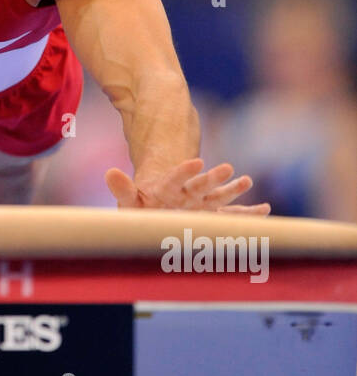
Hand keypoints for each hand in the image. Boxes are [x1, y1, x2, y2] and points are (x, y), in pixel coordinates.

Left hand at [104, 157, 270, 214]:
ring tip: (246, 180)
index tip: (197, 160)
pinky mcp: (212, 215)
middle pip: (201, 185)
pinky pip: (232, 215)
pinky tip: (265, 209)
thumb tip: (109, 173)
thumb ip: (122, 189)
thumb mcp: (129, 199)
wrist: (157, 206)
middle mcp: (188, 194)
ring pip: (219, 196)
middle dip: (213, 178)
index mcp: (167, 189)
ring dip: (233, 189)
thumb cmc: (142, 205)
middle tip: (227, 167)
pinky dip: (248, 213)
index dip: (184, 171)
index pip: (175, 178)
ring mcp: (203, 204)